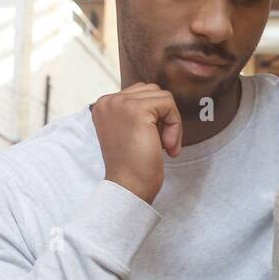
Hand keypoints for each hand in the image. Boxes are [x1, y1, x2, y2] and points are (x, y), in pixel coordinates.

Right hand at [91, 82, 183, 202]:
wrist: (128, 188)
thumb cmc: (133, 166)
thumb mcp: (130, 132)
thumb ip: (138, 113)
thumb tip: (163, 99)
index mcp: (104, 106)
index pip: (140, 94)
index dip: (154, 117)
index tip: (152, 142)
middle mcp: (108, 101)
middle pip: (152, 91)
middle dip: (163, 117)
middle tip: (161, 144)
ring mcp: (120, 103)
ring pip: (162, 96)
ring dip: (171, 122)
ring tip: (164, 146)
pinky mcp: (137, 109)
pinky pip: (169, 105)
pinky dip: (175, 126)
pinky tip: (167, 147)